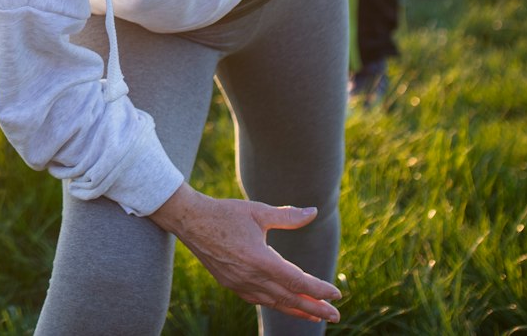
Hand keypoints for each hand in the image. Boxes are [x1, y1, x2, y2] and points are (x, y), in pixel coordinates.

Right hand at [150, 185, 341, 322]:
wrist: (190, 220)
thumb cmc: (225, 213)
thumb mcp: (258, 211)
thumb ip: (288, 216)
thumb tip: (313, 212)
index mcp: (260, 259)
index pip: (297, 281)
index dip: (319, 290)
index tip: (336, 294)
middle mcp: (251, 277)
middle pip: (289, 298)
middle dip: (315, 308)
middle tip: (336, 316)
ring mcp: (240, 284)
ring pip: (275, 303)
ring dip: (297, 310)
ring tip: (315, 315)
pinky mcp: (231, 284)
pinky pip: (259, 300)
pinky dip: (276, 304)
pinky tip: (285, 304)